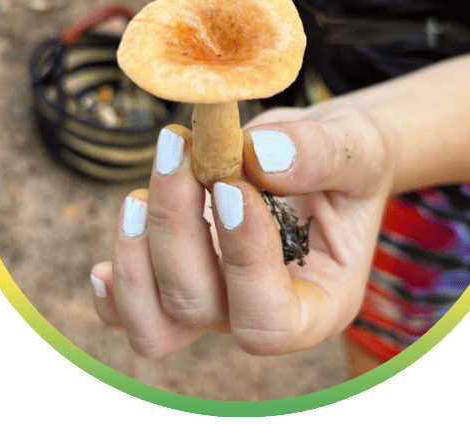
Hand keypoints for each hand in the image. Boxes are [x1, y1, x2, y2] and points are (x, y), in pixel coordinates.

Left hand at [90, 105, 393, 358]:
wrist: (323, 152)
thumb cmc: (349, 158)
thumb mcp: (355, 148)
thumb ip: (319, 155)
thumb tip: (260, 158)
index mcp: (321, 301)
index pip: (270, 321)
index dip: (243, 261)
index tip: (232, 186)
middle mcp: (263, 310)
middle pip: (199, 305)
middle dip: (176, 226)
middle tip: (178, 147)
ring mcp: (219, 299)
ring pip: (156, 318)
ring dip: (138, 252)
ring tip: (142, 190)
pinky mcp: (186, 276)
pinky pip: (138, 310)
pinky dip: (118, 286)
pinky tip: (114, 246)